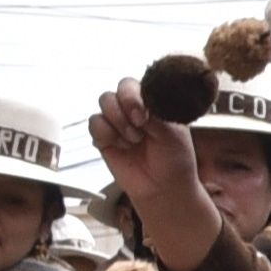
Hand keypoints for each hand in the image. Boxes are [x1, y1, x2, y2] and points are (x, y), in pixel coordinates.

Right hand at [84, 83, 222, 270]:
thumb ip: (156, 112)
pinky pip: (95, 123)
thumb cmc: (174, 158)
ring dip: (119, 121)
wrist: (163, 188)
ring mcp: (118, 120)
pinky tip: (123, 146)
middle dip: (126, 106)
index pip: (139, 82)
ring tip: (135, 140)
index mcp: (154, 101)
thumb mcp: (174, 132)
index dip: (136, 94)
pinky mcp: (104, 137)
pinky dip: (107, 133)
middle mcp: (134, 107)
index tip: (144, 114)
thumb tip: (139, 100)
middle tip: (140, 126)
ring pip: (104, 101)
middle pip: (119, 88)